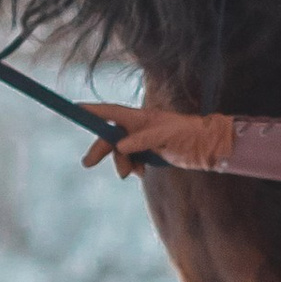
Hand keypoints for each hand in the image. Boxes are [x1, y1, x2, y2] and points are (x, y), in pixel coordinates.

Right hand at [83, 106, 236, 174]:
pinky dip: (133, 167)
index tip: (75, 108)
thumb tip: (119, 146)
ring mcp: (143, 140)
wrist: (205, 147)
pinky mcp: (149, 152)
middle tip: (88, 163)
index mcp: (140, 118)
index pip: (111, 112)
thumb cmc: (187, 134)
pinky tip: (141, 172)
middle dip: (101, 149)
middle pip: (111, 136)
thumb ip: (141, 140)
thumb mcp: (164, 136)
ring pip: (121, 152)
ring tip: (132, 173)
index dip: (92, 111)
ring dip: (122, 163)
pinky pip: (132, 160)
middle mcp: (138, 127)